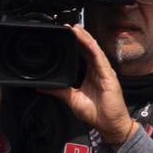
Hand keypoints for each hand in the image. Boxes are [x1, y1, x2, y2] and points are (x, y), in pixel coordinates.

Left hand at [48, 26, 138, 145]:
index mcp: (90, 75)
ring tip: (76, 28)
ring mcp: (105, 72)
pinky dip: (93, 48)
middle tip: (69, 26)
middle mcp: (98, 71)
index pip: (82, 55)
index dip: (75, 44)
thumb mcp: (72, 100)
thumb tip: (43, 87)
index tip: (66, 35)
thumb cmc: (97, 114)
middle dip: (79, 36)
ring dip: (85, 38)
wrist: (110, 125)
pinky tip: (87, 40)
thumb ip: (59, 91)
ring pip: (94, 50)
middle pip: (88, 49)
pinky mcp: (109, 76)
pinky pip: (100, 59)